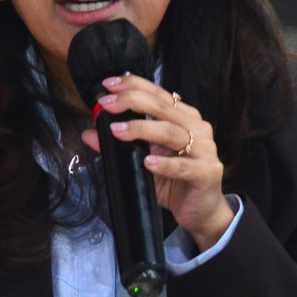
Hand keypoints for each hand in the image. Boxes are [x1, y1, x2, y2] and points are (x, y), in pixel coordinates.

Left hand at [81, 75, 233, 249]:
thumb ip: (120, 146)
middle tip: (106, 105)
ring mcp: (205, 149)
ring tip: (117, 132)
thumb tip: (88, 134)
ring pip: (171, 133)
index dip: (134, 85)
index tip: (108, 85)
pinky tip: (147, 162)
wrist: (202, 211)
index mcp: (184, 118)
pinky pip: (183, 166)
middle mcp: (197, 128)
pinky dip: (164, 163)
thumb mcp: (142, 162)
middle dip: (132, 102)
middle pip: (163, 108)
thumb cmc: (175, 182)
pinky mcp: (207, 172)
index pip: (159, 94)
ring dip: (142, 130)